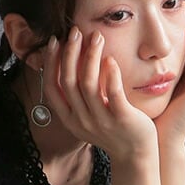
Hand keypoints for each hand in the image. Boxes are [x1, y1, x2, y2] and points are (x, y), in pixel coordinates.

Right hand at [41, 26, 158, 163]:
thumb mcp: (89, 115)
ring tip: (97, 36)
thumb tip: (71, 63)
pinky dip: (110, 74)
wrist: (134, 154)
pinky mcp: (120, 119)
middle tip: (76, 31)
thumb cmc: (113, 129)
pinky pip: (112, 93)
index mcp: (70, 119)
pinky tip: (111, 59)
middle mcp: (81, 120)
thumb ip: (79, 96)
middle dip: (70, 53)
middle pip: (68, 81)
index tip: (55, 40)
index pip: (52, 88)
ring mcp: (100, 121)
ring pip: (88, 84)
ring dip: (90, 56)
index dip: (50, 63)